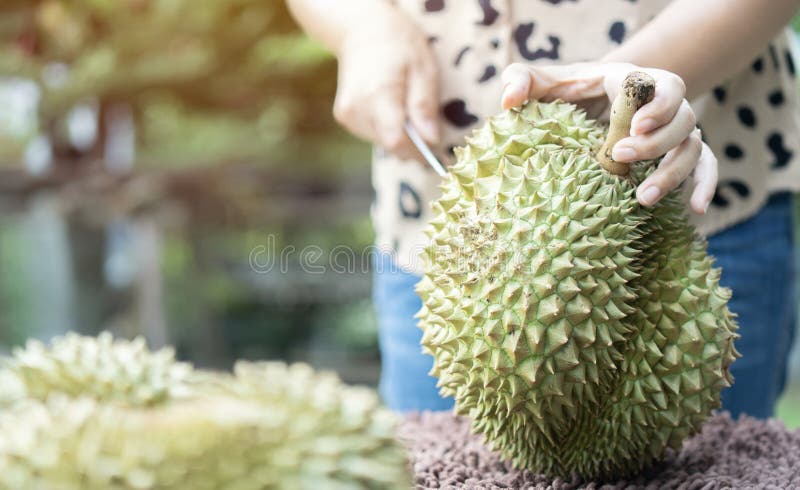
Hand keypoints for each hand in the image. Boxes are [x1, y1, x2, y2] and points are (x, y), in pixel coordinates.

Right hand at [333, 6, 438, 157]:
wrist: (362, 29)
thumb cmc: (399, 44)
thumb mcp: (423, 68)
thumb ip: (424, 106)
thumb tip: (431, 140)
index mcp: (378, 94)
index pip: (396, 141)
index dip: (418, 152)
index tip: (438, 154)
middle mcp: (357, 108)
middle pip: (390, 144)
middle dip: (413, 145)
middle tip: (431, 133)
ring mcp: (347, 114)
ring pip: (382, 142)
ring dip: (401, 137)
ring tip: (411, 113)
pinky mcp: (345, 117)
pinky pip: (373, 134)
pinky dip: (388, 129)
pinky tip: (394, 110)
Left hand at [501, 62, 715, 214]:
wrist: (584, 108)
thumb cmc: (563, 94)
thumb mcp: (542, 83)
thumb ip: (521, 79)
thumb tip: (509, 101)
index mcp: (631, 80)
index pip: (659, 85)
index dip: (655, 105)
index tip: (634, 127)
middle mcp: (658, 104)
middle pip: (682, 117)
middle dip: (656, 141)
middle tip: (621, 158)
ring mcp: (670, 129)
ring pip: (693, 145)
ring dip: (674, 171)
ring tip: (643, 198)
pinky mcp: (674, 152)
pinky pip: (706, 164)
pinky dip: (706, 183)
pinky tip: (696, 209)